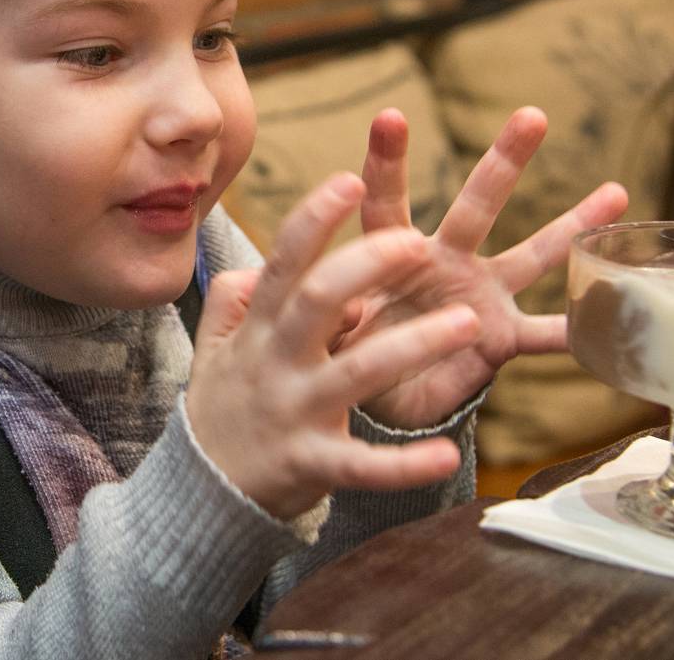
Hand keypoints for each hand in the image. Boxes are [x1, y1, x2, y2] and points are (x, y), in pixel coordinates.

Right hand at [186, 174, 481, 519]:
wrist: (201, 493)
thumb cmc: (224, 403)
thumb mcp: (215, 343)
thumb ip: (234, 296)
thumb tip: (260, 264)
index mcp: (262, 325)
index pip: (287, 261)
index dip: (315, 219)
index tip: (350, 180)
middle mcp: (278, 360)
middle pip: (319, 300)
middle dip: (367, 267)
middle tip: (420, 242)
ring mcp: (296, 412)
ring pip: (356, 372)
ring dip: (415, 345)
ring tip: (472, 321)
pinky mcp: (314, 465)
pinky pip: (364, 465)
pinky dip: (406, 464)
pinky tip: (447, 452)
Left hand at [345, 106, 628, 428]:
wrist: (378, 395)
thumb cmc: (348, 347)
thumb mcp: (329, 331)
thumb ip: (331, 314)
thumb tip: (334, 306)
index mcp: (393, 251)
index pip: (388, 202)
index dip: (386, 164)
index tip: (389, 118)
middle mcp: (444, 259)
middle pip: (477, 204)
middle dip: (503, 161)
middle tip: (533, 115)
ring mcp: (479, 293)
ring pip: (532, 254)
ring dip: (572, 225)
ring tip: (617, 191)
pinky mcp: (499, 337)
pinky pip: (544, 334)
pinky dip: (574, 332)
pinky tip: (614, 314)